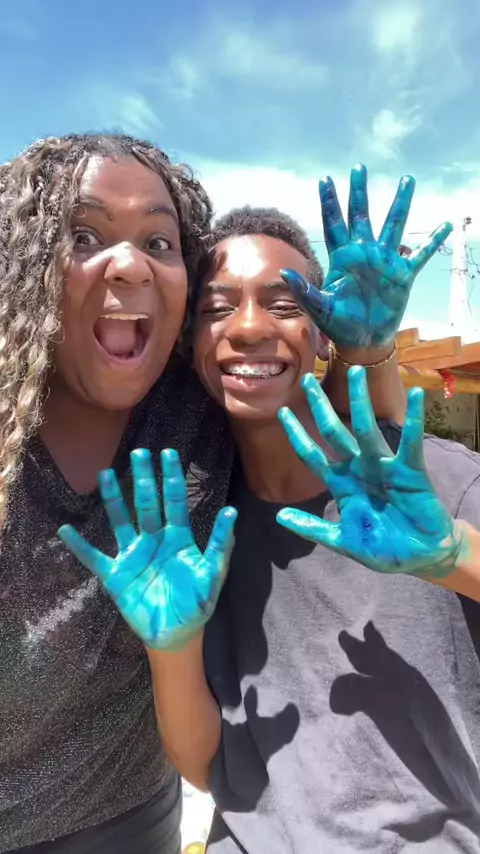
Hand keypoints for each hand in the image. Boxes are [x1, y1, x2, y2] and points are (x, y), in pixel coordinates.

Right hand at [58, 449, 236, 649]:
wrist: (176, 635)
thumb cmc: (196, 603)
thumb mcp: (212, 574)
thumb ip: (220, 544)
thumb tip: (232, 512)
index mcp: (177, 538)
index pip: (174, 501)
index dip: (171, 477)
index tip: (168, 453)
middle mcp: (153, 540)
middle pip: (146, 503)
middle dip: (143, 478)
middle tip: (139, 452)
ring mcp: (133, 556)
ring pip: (120, 521)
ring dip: (113, 499)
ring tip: (105, 474)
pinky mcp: (116, 576)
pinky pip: (94, 558)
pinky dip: (80, 546)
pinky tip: (65, 530)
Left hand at [276, 368, 464, 579]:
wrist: (421, 557)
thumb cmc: (383, 548)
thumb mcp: (343, 541)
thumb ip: (314, 529)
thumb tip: (280, 517)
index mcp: (342, 484)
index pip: (313, 454)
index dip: (298, 434)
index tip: (282, 412)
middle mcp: (359, 468)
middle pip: (335, 431)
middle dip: (320, 407)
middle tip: (307, 381)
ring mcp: (384, 466)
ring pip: (367, 428)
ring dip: (360, 400)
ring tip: (355, 371)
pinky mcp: (410, 470)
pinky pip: (410, 441)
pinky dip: (414, 419)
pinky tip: (415, 395)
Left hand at [280, 164, 452, 349]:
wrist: (363, 341)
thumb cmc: (339, 325)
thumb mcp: (320, 308)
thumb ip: (304, 290)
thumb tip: (283, 274)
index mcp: (342, 258)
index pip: (334, 224)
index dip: (329, 202)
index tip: (325, 179)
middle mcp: (364, 253)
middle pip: (361, 215)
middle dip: (359, 192)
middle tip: (359, 168)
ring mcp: (385, 261)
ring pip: (393, 225)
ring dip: (400, 203)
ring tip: (407, 180)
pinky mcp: (402, 275)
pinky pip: (419, 254)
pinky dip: (432, 241)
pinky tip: (445, 226)